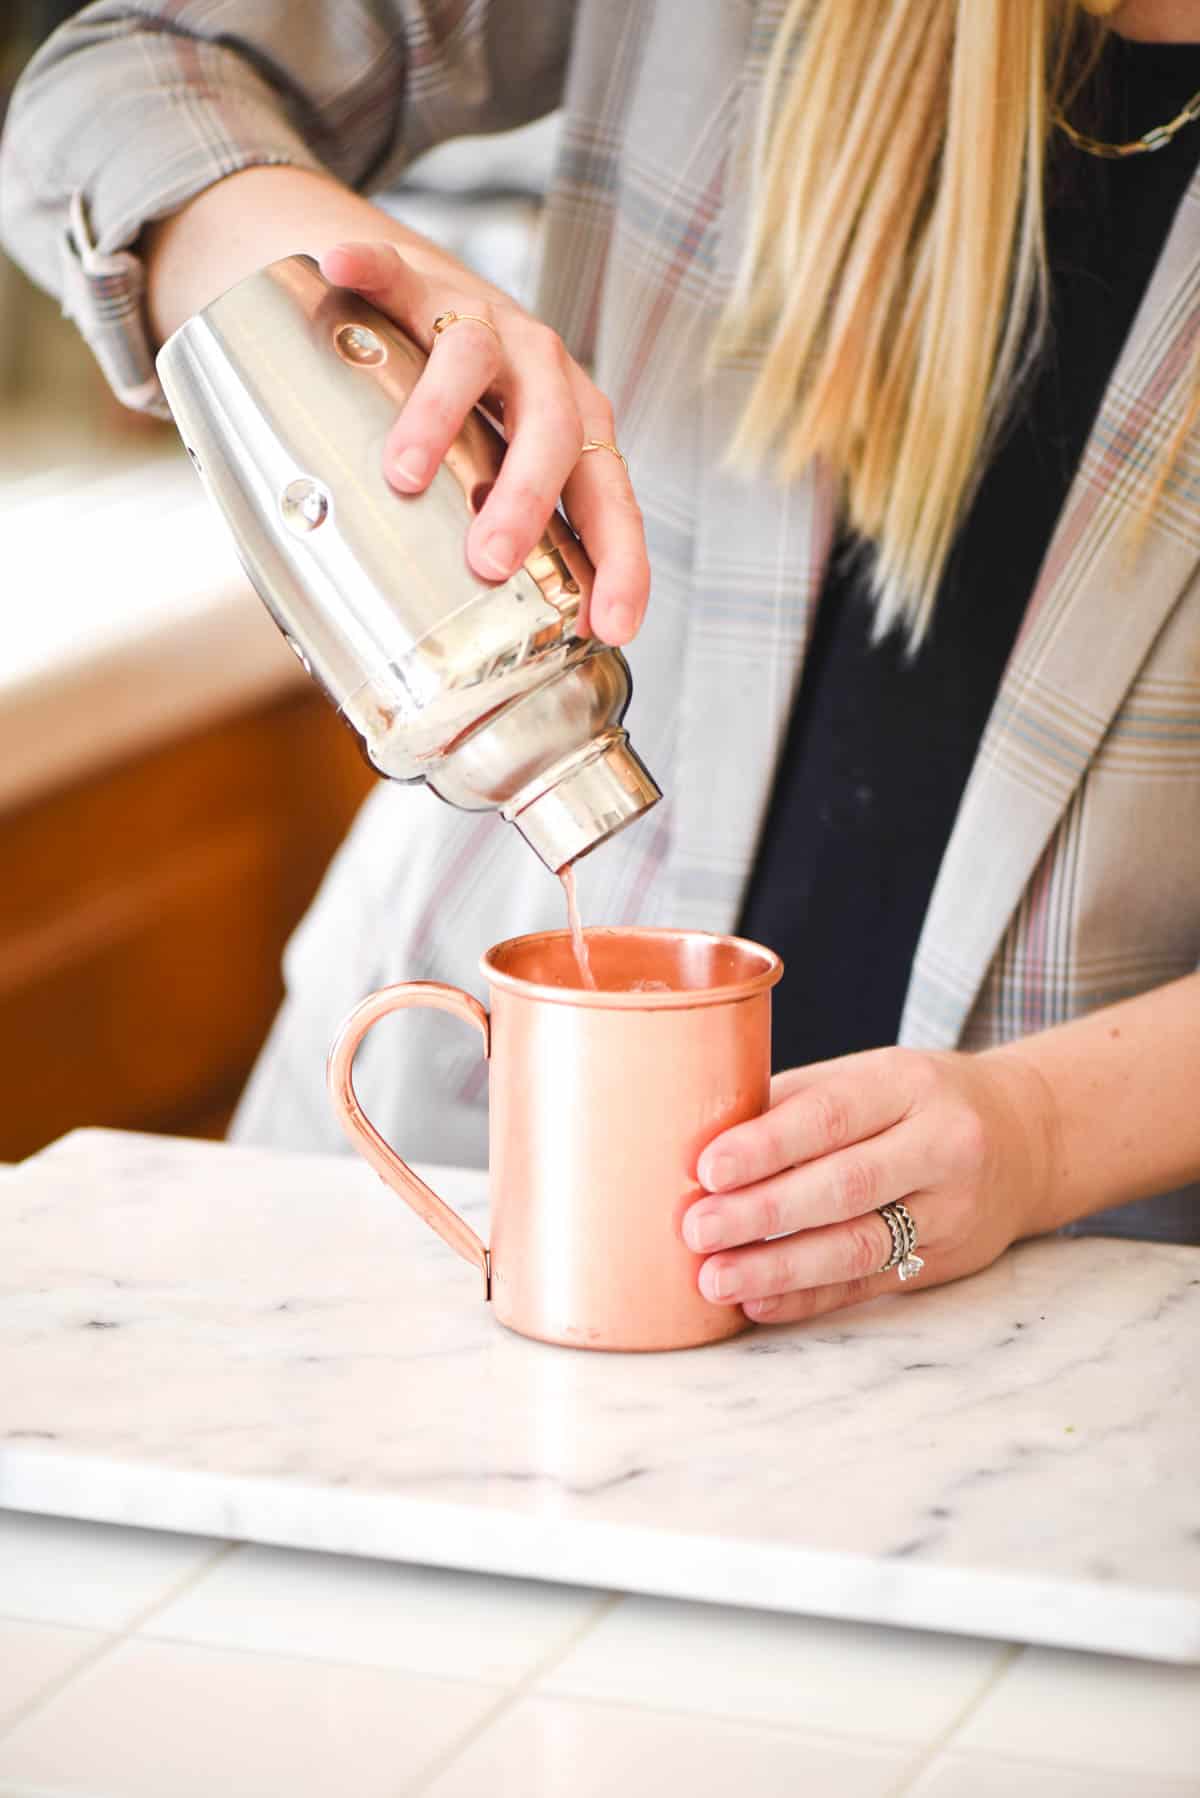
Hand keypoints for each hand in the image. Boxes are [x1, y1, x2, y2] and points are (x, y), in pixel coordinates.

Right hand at [320, 242, 649, 646]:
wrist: (431, 301)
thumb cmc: (472, 414)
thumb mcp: (501, 474)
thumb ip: (490, 541)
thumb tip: (452, 659)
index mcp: (577, 432)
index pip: (611, 502)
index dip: (619, 563)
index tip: (611, 626)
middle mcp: (543, 375)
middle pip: (552, 432)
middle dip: (525, 500)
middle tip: (491, 561)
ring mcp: (484, 323)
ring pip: (473, 360)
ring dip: (441, 416)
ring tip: (404, 472)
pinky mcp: (421, 282)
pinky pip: (396, 272)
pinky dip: (371, 269)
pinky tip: (339, 268)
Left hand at [682, 1047, 1059, 1324]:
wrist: (1025, 1136)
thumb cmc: (915, 1100)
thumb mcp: (870, 1077)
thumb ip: (795, 1103)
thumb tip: (695, 1136)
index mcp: (908, 1084)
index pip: (832, 1116)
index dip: (767, 1145)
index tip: (707, 1168)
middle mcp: (940, 1145)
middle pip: (845, 1185)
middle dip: (764, 1212)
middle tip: (697, 1229)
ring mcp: (951, 1209)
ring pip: (859, 1245)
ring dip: (779, 1267)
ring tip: (715, 1279)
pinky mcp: (947, 1261)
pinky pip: (869, 1283)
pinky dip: (809, 1297)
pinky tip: (758, 1302)